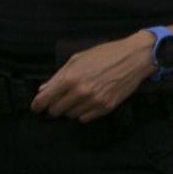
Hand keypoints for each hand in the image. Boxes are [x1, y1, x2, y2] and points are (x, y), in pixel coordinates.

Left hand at [32, 32, 154, 121]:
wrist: (135, 57)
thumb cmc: (106, 54)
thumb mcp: (78, 58)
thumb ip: (59, 75)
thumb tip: (44, 89)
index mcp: (71, 78)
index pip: (44, 100)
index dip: (37, 105)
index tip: (37, 106)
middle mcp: (80, 92)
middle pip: (55, 111)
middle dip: (54, 106)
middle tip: (60, 99)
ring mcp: (94, 101)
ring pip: (70, 116)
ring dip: (70, 109)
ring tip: (78, 98)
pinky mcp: (106, 107)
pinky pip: (85, 118)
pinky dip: (83, 112)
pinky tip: (88, 102)